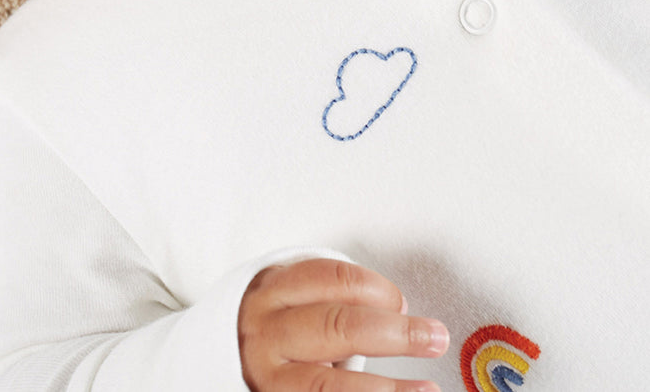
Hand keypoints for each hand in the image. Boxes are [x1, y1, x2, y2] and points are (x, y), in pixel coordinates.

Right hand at [238, 259, 448, 391]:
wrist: (227, 355)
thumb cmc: (280, 324)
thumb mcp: (296, 297)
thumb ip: (339, 299)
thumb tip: (402, 313)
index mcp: (274, 290)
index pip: (331, 280)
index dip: (377, 290)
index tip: (404, 302)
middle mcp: (267, 331)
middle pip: (334, 327)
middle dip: (392, 333)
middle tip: (434, 337)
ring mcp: (268, 376)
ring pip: (325, 385)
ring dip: (384, 390)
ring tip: (427, 391)